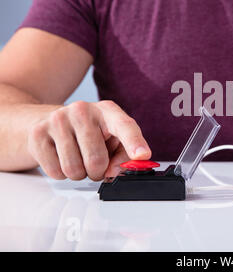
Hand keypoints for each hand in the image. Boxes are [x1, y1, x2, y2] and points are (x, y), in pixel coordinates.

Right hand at [27, 100, 150, 180]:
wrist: (50, 122)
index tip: (142, 155)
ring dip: (79, 174)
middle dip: (98, 171)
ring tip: (78, 159)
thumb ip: (123, 157)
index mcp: (108, 111)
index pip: (125, 126)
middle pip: (97, 159)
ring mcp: (58, 120)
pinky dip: (61, 173)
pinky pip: (56, 171)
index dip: (135, 143)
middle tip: (95, 163)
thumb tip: (115, 172)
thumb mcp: (113, 140)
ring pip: (74, 169)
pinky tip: (62, 157)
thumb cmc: (90, 133)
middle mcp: (83, 110)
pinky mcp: (38, 133)